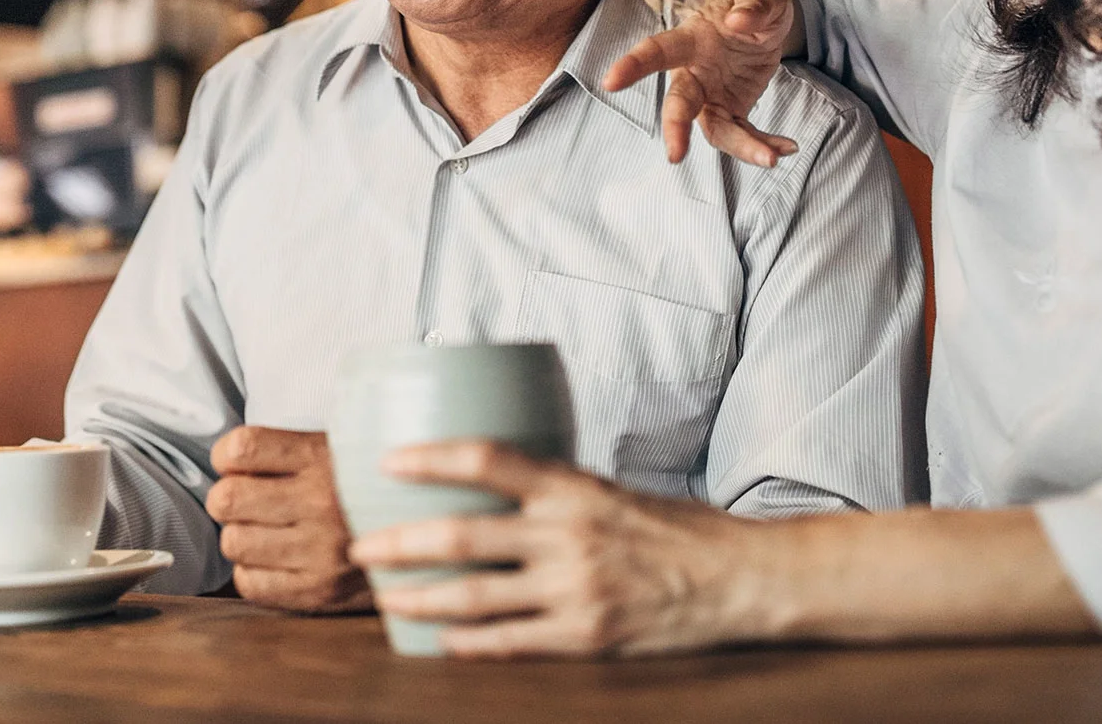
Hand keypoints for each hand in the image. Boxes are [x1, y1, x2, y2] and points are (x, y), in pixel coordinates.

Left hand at [206, 426, 370, 613]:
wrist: (427, 532)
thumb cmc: (366, 488)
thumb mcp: (339, 448)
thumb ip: (288, 449)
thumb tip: (228, 459)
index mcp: (323, 459)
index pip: (241, 449)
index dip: (225, 455)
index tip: (236, 463)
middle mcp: (321, 504)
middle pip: (227, 499)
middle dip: (228, 498)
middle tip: (247, 501)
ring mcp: (320, 553)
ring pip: (233, 543)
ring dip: (242, 536)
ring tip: (267, 531)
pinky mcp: (319, 592)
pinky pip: (249, 583)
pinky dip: (253, 571)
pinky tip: (276, 559)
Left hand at [348, 441, 760, 657]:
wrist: (740, 580)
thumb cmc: (678, 530)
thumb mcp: (613, 492)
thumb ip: (556, 492)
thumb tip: (494, 484)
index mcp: (574, 489)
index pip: (487, 459)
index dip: (431, 459)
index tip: (388, 460)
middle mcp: (568, 536)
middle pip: (461, 535)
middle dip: (398, 543)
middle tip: (360, 546)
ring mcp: (575, 591)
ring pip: (472, 596)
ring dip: (417, 598)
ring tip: (385, 598)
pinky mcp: (585, 636)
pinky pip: (508, 643)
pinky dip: (466, 643)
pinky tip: (439, 642)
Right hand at [602, 0, 798, 166]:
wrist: (763, 19)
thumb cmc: (752, 4)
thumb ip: (754, 6)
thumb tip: (738, 19)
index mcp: (691, 40)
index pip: (657, 51)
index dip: (633, 66)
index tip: (610, 83)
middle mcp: (695, 73)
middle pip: (679, 104)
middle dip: (675, 128)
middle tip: (675, 155)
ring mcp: (712, 96)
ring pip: (716, 131)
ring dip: (742, 148)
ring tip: (773, 157)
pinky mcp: (732, 110)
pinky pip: (744, 135)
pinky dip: (764, 145)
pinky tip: (788, 147)